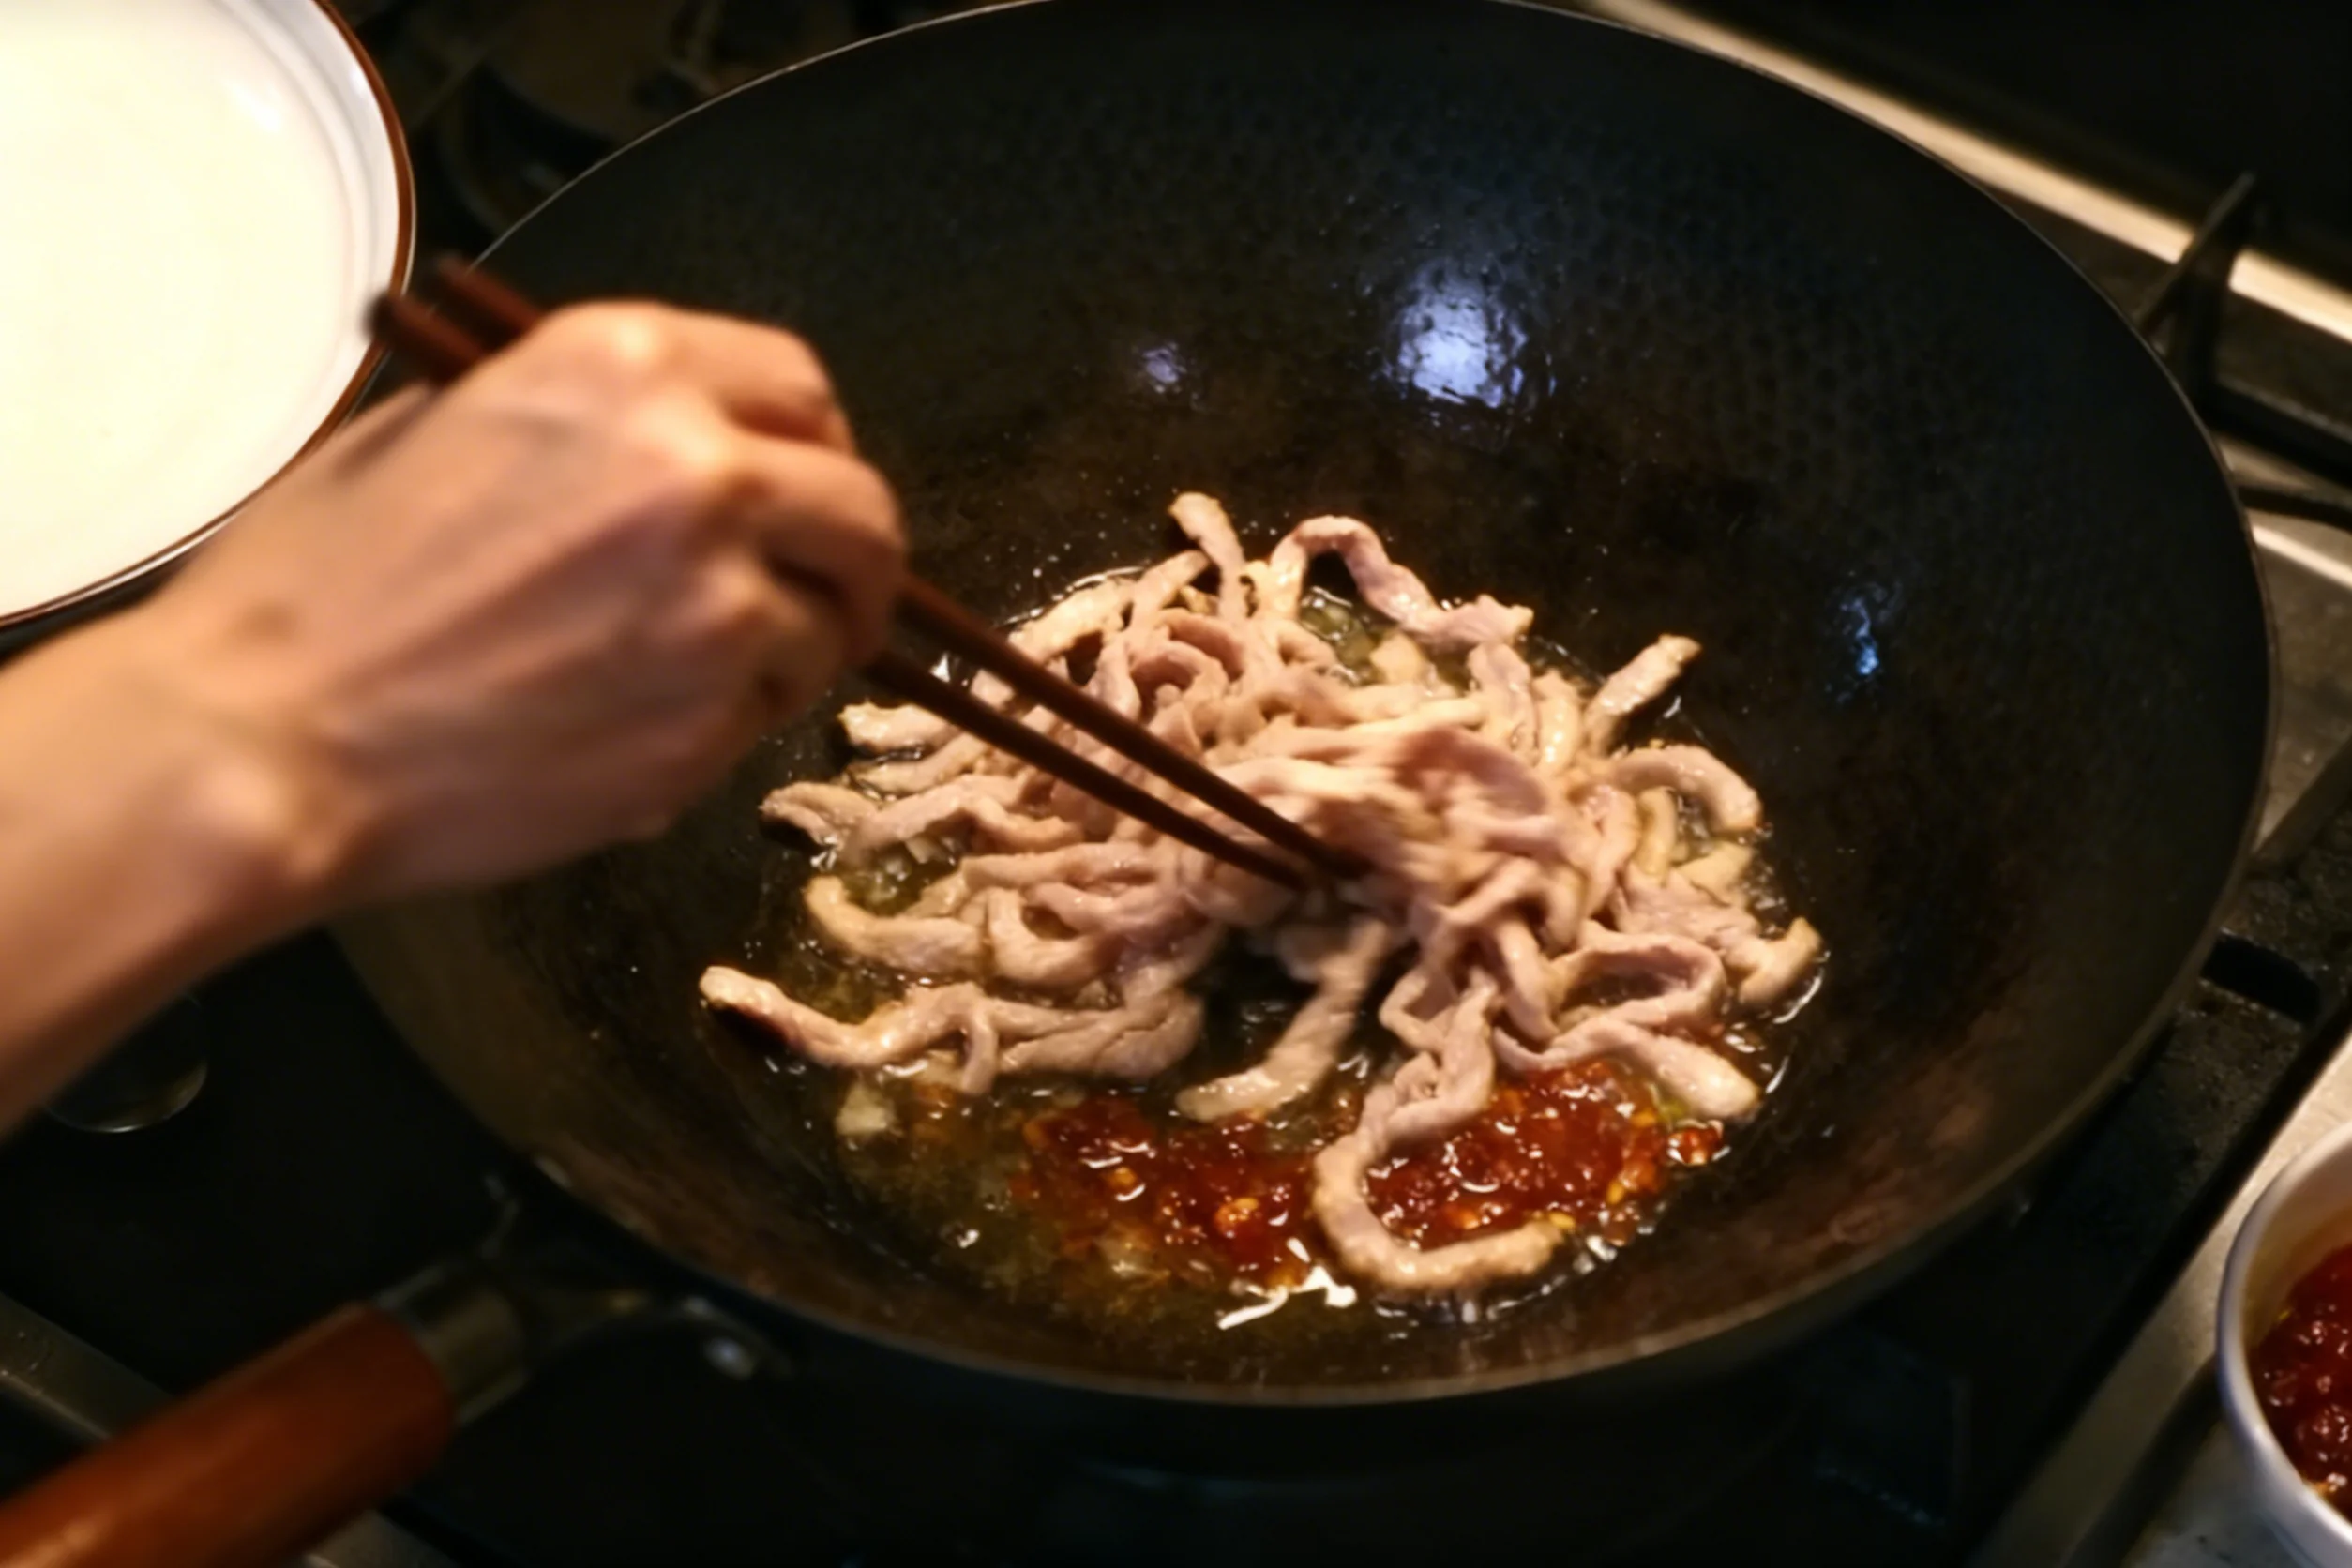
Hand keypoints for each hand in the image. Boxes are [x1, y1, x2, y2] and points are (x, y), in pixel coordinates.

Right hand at [126, 301, 904, 904]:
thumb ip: (586, 424)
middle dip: (851, 559)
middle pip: (861, 508)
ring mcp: (720, 594)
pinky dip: (736, 722)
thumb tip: (670, 448)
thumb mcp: (443, 426)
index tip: (802, 492)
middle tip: (821, 599)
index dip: (814, 448)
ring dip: (795, 649)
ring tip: (697, 674)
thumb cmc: (319, 585)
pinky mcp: (716, 712)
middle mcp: (697, 464)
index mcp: (622, 365)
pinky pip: (773, 710)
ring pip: (834, 620)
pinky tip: (645, 725)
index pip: (800, 388)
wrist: (272, 737)